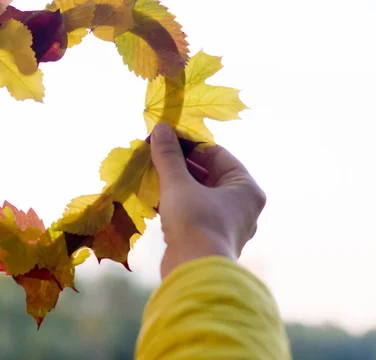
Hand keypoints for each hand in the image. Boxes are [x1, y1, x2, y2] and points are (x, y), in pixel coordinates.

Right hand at [150, 123, 265, 277]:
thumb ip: (169, 155)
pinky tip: (156, 198)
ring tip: (152, 174)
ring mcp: (228, 225)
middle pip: (209, 174)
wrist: (194, 272)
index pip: (217, 154)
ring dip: (177, 184)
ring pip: (200, 194)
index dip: (189, 143)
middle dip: (180, 164)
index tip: (165, 138)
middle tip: (155, 155)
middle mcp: (243, 206)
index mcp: (246, 188)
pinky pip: (195, 212)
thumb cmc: (195, 222)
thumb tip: (161, 127)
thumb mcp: (178, 183)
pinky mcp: (211, 239)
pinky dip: (178, 203)